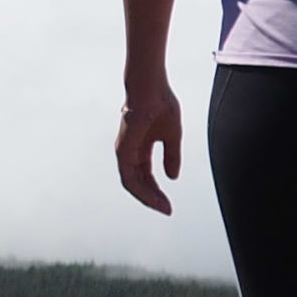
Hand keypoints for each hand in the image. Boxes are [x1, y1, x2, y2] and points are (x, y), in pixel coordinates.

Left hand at [116, 77, 183, 214]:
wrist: (151, 87)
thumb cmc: (160, 103)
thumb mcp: (172, 135)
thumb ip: (171, 156)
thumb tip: (172, 177)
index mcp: (140, 147)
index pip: (146, 175)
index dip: (156, 190)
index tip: (168, 203)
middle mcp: (130, 151)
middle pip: (139, 182)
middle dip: (153, 197)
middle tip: (167, 209)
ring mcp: (125, 151)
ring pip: (133, 184)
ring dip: (147, 197)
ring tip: (162, 207)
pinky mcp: (123, 150)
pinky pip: (129, 177)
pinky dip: (141, 190)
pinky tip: (154, 197)